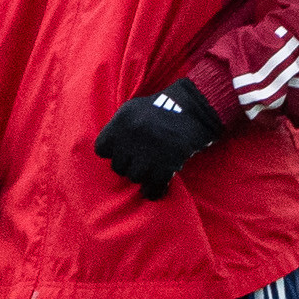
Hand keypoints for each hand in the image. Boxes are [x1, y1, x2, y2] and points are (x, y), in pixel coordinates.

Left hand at [92, 78, 221, 200]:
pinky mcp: (168, 163)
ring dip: (142, 176)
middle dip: (128, 166)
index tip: (121, 152)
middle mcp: (132, 137)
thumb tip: (107, 151)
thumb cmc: (162, 108)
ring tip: (149, 171)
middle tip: (139, 163)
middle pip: (118, 166)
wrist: (196, 109)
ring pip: (134, 177)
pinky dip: (154, 190)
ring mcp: (150, 151)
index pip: (101, 149)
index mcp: (121, 122)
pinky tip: (155, 189)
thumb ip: (118, 128)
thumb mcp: (133, 109)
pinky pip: (154, 185)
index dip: (111, 153)